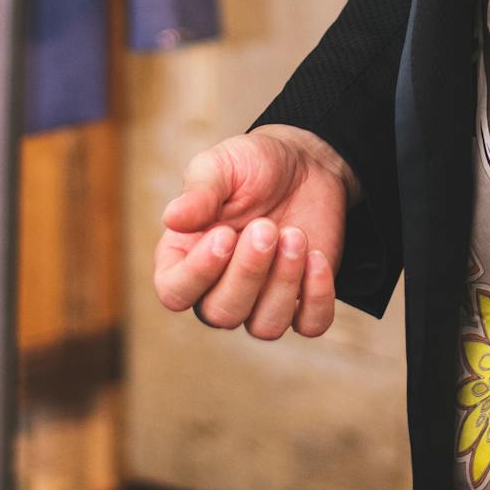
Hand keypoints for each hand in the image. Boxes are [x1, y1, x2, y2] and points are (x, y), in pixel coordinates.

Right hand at [152, 125, 356, 339]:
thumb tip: (171, 218)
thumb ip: (199, 192)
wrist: (304, 162)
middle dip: (249, 271)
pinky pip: (310, 325)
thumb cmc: (252, 165)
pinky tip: (318, 258)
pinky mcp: (303, 299)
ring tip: (296, 235)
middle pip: (222, 314)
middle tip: (267, 226)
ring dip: (283, 283)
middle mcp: (219, 287)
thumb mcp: (222, 165)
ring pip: (265, 326)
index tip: (224, 233)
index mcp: (186, 257)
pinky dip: (317, 298)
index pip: (175, 292)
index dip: (198, 272)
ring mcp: (262, 298)